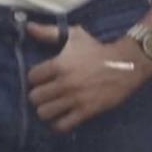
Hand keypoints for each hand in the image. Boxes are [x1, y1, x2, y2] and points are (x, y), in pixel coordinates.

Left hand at [26, 22, 151, 132]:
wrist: (124, 64)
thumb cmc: (95, 49)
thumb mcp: (72, 35)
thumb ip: (48, 32)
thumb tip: (28, 27)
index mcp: (58, 65)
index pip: (31, 77)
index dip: (34, 78)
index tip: (40, 78)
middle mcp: (64, 83)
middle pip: (35, 97)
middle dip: (37, 95)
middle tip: (44, 93)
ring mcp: (75, 99)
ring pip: (44, 112)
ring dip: (45, 109)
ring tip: (50, 105)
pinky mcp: (86, 111)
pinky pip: (63, 124)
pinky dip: (58, 123)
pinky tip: (60, 117)